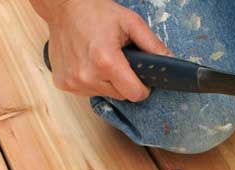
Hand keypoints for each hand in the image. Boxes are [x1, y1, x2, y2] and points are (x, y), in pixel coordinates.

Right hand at [46, 0, 170, 101]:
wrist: (64, 8)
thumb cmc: (96, 12)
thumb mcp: (131, 23)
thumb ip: (152, 45)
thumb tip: (170, 61)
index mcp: (106, 61)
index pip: (135, 94)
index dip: (142, 87)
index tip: (141, 78)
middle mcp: (88, 76)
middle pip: (121, 95)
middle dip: (124, 82)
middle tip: (118, 60)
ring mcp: (73, 82)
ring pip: (104, 94)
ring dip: (107, 82)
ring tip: (101, 59)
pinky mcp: (63, 83)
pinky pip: (87, 91)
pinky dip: (91, 81)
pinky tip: (88, 63)